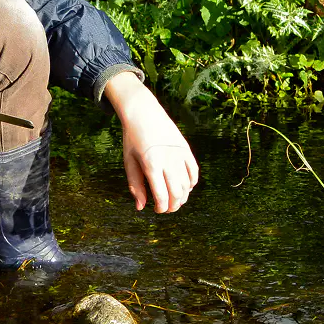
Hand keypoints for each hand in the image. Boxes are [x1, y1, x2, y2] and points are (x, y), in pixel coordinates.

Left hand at [105, 72, 198, 212]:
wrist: (144, 113)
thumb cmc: (133, 139)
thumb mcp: (129, 162)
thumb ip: (135, 186)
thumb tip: (141, 207)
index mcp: (151, 165)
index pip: (162, 196)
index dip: (161, 208)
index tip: (157, 210)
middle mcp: (168, 160)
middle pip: (177, 193)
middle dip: (173, 206)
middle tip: (167, 208)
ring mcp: (179, 154)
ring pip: (187, 185)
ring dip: (183, 196)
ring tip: (175, 199)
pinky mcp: (186, 149)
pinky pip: (194, 172)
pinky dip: (191, 183)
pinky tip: (185, 187)